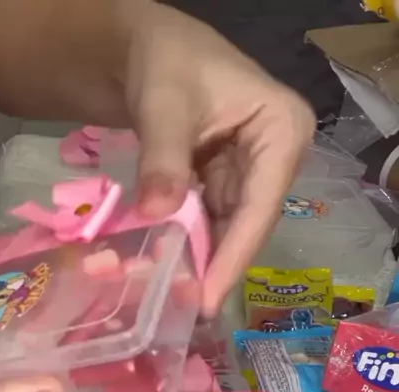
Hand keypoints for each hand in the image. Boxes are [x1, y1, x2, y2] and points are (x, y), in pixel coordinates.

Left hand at [0, 0, 313, 318]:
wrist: (144, 45)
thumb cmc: (166, 60)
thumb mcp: (164, 105)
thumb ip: (163, 159)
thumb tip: (156, 215)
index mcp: (283, 131)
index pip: (260, 206)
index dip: (233, 256)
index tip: (209, 300)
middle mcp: (276, 158)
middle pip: (246, 226)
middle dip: (214, 267)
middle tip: (185, 312)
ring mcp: (251, 173)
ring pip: (226, 230)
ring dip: (198, 262)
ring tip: (172, 301)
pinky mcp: (225, 183)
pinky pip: (207, 223)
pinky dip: (186, 244)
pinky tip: (167, 271)